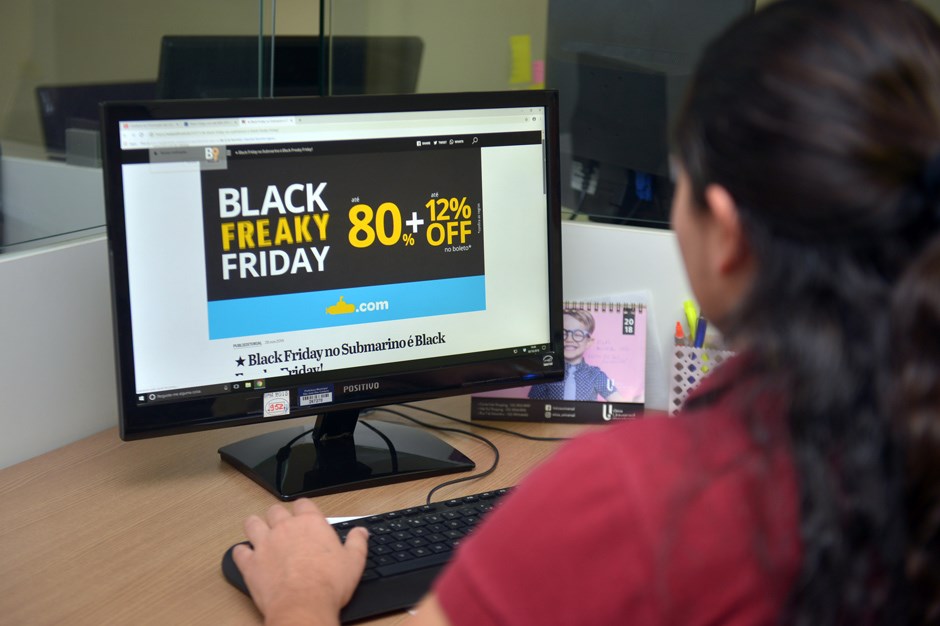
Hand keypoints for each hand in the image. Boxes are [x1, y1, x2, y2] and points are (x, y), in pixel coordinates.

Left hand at [232, 499, 368, 625]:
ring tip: (259, 533)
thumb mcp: (353, 561)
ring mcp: (265, 544)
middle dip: (278, 516)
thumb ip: (357, 542)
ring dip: (255, 526)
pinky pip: (239, 551)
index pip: (303, 503)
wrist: (304, 605)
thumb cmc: (328, 584)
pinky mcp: (250, 564)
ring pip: (252, 524)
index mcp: (310, 523)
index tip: (304, 516)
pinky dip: (241, 553)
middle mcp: (285, 528)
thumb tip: (361, 532)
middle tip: (282, 526)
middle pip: (275, 510)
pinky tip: (246, 556)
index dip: (303, 509)